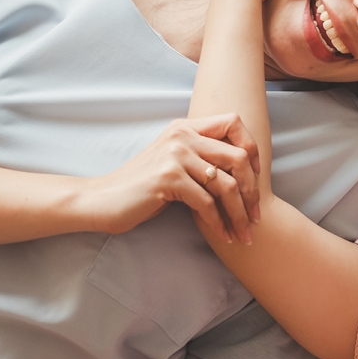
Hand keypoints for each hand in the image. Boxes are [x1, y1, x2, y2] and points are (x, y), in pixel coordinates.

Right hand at [83, 114, 261, 243]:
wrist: (100, 200)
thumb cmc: (143, 186)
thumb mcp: (175, 161)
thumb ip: (202, 157)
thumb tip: (246, 170)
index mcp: (186, 127)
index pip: (234, 122)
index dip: (252, 147)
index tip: (257, 175)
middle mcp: (182, 135)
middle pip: (238, 157)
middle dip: (252, 190)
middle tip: (256, 215)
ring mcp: (175, 155)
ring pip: (227, 184)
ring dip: (239, 214)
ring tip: (245, 234)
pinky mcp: (168, 179)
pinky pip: (207, 203)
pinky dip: (219, 223)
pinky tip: (223, 236)